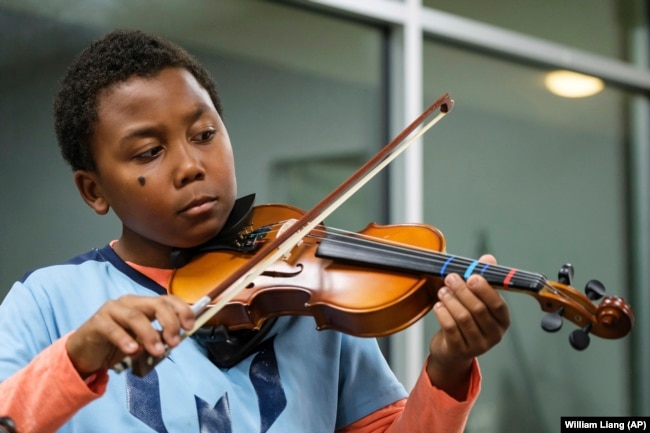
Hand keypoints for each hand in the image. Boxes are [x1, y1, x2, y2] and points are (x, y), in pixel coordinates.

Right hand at [66, 295, 194, 376]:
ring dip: (149, 334)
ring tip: (157, 351)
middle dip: (169, 322)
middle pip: (156, 304)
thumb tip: (175, 340)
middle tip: (174, 342)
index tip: (190, 327)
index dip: (182, 310)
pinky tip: (132, 350)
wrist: (87, 354)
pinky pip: (113, 328)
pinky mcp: (97, 321)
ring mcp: (113, 309)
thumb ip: (158, 339)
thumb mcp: (143, 343)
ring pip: (136, 316)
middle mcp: (131, 302)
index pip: (168, 300)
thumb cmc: (118, 346)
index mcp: (145, 304)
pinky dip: (125, 339)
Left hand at [427, 254, 509, 399]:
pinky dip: (443, 314)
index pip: (498, 305)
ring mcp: (477, 346)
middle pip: (478, 310)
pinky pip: (451, 329)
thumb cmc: (466, 320)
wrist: (451, 350)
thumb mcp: (476, 300)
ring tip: (442, 291)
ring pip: (463, 318)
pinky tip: (438, 306)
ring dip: (451, 301)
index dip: (485, 289)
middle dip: (462, 291)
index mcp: (502, 321)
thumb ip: (482, 279)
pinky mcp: (460, 350)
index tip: (471, 276)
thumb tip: (488, 258)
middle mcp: (494, 335)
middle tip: (450, 278)